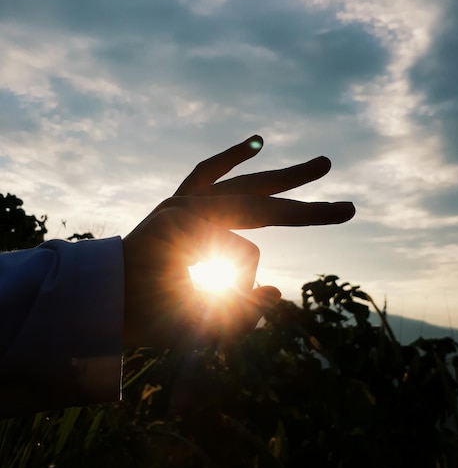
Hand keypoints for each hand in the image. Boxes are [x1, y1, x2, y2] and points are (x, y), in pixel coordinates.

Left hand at [122, 135, 354, 347]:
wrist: (99, 300)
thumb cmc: (138, 315)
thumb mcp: (186, 326)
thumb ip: (236, 317)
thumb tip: (276, 295)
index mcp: (184, 229)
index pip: (246, 251)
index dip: (251, 279)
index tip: (247, 292)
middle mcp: (185, 204)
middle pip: (258, 203)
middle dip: (304, 210)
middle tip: (347, 209)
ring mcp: (181, 199)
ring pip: (244, 184)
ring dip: (284, 178)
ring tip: (323, 164)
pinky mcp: (179, 202)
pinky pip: (208, 172)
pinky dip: (232, 158)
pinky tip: (256, 142)